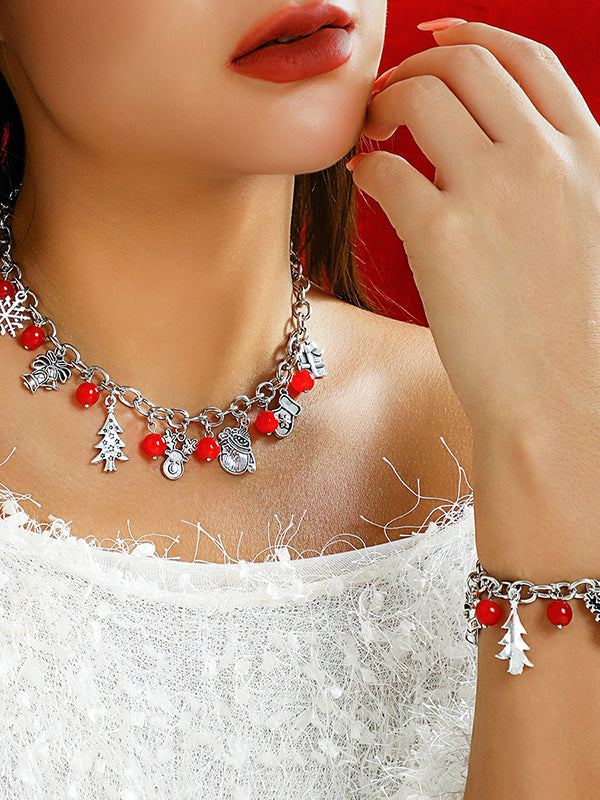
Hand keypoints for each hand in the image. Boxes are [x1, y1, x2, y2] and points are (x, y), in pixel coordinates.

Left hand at [350, 22, 599, 435]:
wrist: (564, 404)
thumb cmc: (576, 335)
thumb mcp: (591, 232)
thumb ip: (559, 180)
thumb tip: (500, 150)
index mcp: (589, 154)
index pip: (527, 59)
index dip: (472, 34)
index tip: (432, 38)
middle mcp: (545, 158)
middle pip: (466, 63)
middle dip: (415, 64)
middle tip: (386, 94)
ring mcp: (493, 192)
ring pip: (419, 97)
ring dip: (382, 103)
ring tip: (367, 132)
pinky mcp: (442, 236)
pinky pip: (385, 168)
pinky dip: (364, 165)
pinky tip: (362, 180)